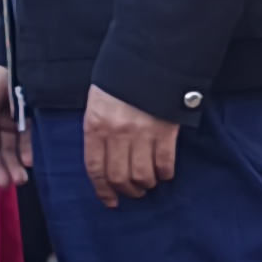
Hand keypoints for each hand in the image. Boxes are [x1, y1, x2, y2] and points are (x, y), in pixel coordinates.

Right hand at [0, 59, 31, 188]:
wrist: (28, 44)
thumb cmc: (2, 61)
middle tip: (4, 183)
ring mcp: (5, 116)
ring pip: (5, 145)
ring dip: (11, 163)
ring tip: (19, 179)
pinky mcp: (24, 115)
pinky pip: (23, 137)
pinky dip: (25, 150)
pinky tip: (29, 161)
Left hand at [78, 87, 179, 209]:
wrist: (149, 59)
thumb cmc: (118, 82)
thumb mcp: (97, 103)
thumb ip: (97, 130)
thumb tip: (102, 159)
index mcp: (95, 126)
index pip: (95, 168)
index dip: (102, 190)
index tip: (110, 201)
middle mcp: (117, 133)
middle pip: (119, 177)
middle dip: (126, 191)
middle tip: (132, 193)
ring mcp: (142, 133)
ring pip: (142, 175)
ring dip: (146, 185)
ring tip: (148, 184)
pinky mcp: (165, 131)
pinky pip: (164, 162)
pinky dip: (165, 173)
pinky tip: (164, 174)